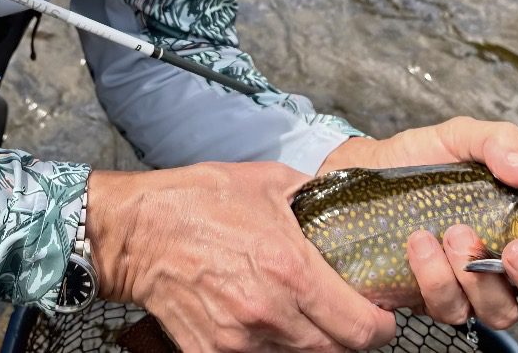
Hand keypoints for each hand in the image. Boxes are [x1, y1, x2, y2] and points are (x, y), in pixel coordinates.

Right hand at [87, 162, 397, 351]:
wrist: (137, 232)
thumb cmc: (198, 200)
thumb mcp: (266, 181)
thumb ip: (314, 194)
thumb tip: (346, 196)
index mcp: (291, 269)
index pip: (362, 329)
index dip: (381, 325)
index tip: (379, 313)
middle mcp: (271, 313)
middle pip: (338, 352)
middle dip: (349, 334)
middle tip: (343, 311)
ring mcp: (241, 340)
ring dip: (310, 340)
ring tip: (299, 311)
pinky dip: (270, 347)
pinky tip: (264, 321)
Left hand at [318, 117, 517, 329]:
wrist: (361, 173)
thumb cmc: (419, 158)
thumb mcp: (461, 137)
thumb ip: (499, 142)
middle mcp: (510, 266)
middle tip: (516, 250)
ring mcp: (473, 287)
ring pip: (501, 311)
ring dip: (481, 276)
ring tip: (456, 233)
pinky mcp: (434, 298)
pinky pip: (449, 307)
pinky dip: (435, 277)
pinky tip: (420, 243)